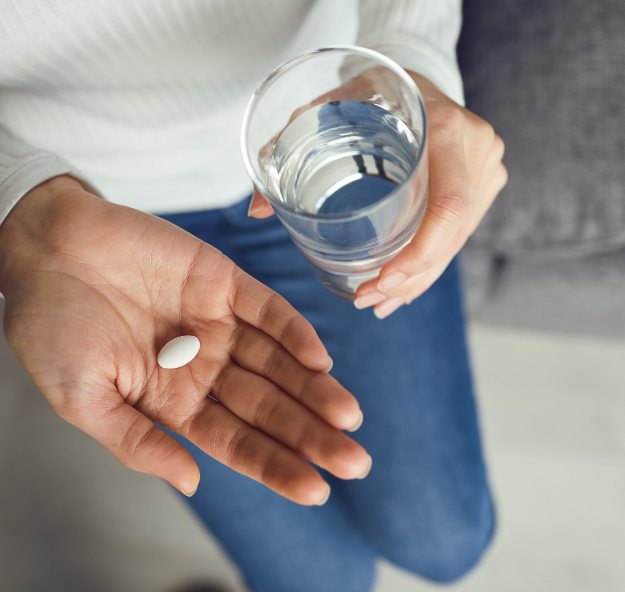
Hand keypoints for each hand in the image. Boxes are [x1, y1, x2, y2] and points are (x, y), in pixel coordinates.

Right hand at [0, 176, 369, 504]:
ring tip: (348, 416)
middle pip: (268, 406)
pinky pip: (267, 309)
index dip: (275, 465)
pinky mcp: (223, 281)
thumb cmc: (53, 326)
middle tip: (354, 462)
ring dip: (314, 388)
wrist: (46, 249)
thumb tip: (190, 482)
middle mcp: (205, 365)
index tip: (316, 489)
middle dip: (310, 434)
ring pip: (278, 362)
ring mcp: (218, 324)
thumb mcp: (83, 400)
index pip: (236, 442)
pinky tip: (319, 360)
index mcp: (173, 400)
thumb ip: (136, 443)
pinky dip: (293, 332)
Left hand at [248, 71, 507, 316]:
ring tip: (381, 303)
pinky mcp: (484, 182)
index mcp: (444, 128)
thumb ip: (285, 149)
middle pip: (452, 235)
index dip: (419, 256)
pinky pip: (460, 233)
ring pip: (457, 241)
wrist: (413, 73)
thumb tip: (256, 210)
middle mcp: (475, 150)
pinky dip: (429, 262)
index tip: (380, 284)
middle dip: (409, 278)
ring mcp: (485, 168)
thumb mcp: (323, 109)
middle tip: (368, 302)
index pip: (448, 207)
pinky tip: (403, 286)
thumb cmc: (365, 91)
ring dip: (419, 278)